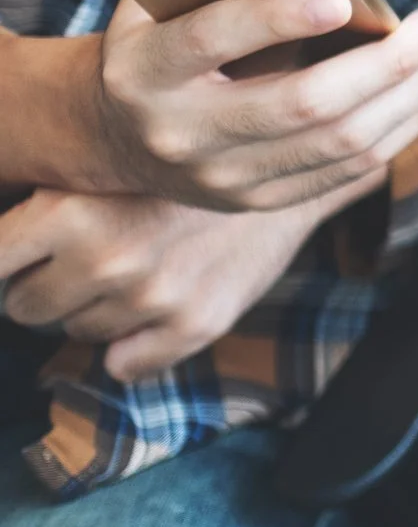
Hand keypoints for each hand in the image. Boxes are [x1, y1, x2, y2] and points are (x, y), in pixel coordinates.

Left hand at [0, 187, 347, 380]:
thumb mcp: (96, 163)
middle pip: (26, 307)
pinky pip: (125, 366)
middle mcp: (106, 258)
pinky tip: (152, 309)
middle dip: (46, 286)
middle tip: (84, 256)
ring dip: (94, 310)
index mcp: (68, 211)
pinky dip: (130, 347)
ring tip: (133, 267)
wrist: (280, 160)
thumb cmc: (178, 160)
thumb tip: (0, 255)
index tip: (24, 256)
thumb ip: (40, 203)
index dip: (6, 260)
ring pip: (77, 334)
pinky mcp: (196, 324)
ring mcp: (153, 297)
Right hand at [87, 0, 417, 210]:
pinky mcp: (259, 200)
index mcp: (146, 69)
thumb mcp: (163, 1)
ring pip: (342, 141)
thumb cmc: (160, 39)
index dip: (276, 18)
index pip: (212, 40)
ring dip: (414, 94)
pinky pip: (351, 168)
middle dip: (388, 63)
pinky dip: (405, 125)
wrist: (116, 131)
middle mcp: (181, 132)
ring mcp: (223, 176)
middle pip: (304, 103)